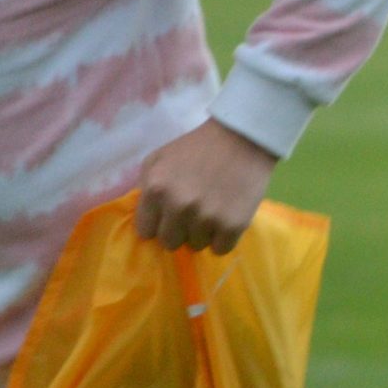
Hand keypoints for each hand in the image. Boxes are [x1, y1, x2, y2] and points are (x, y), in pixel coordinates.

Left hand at [134, 119, 277, 254]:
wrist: (242, 138)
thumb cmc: (196, 147)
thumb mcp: (159, 158)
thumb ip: (146, 187)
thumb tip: (145, 215)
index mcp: (157, 189)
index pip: (146, 231)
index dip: (157, 223)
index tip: (168, 215)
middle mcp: (179, 206)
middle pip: (170, 243)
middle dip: (179, 230)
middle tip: (192, 213)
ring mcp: (207, 218)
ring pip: (196, 246)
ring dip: (202, 232)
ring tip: (212, 210)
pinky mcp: (233, 225)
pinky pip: (220, 249)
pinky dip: (223, 238)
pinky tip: (226, 218)